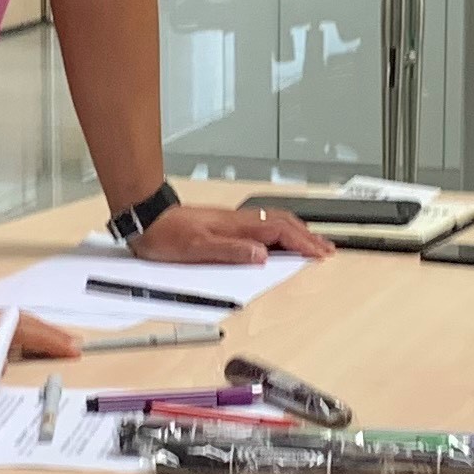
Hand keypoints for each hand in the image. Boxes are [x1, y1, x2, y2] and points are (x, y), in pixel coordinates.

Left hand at [137, 201, 332, 266]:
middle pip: (283, 224)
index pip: (280, 232)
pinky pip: (263, 225)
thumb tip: (261, 255)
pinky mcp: (226, 225)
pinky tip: (279, 239)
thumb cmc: (166, 236)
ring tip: (311, 243)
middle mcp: (238, 221)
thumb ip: (231, 252)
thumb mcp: (197, 250)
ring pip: (275, 222)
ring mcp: (233, 222)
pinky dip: (280, 232)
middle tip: (326, 248)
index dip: (303, 243)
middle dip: (308, 236)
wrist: (147, 219)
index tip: (320, 253)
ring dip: (297, 232)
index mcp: (236, 226)